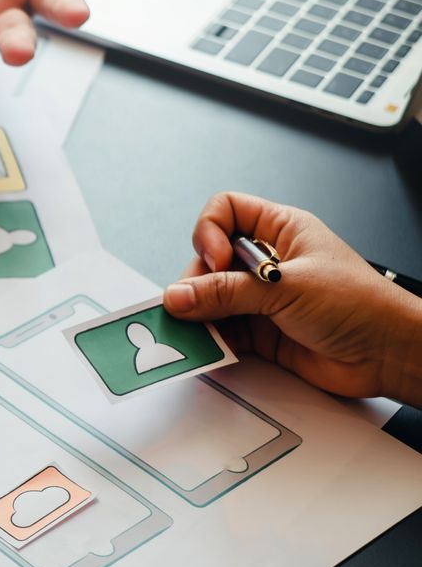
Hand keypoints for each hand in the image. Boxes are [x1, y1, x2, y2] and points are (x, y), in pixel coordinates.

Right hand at [162, 192, 421, 404]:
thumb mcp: (287, 287)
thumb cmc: (360, 305)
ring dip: (199, 316)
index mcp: (281, 230)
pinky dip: (211, 340)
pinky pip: (222, 332)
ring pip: (210, 298)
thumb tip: (178, 296)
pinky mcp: (260, 332)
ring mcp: (262, 298)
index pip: (226, 212)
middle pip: (209, 260)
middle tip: (195, 304)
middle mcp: (267, 262)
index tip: (215, 261)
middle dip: (197, 283)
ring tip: (198, 332)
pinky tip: (212, 348)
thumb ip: (227, 293)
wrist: (388, 354)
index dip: (210, 232)